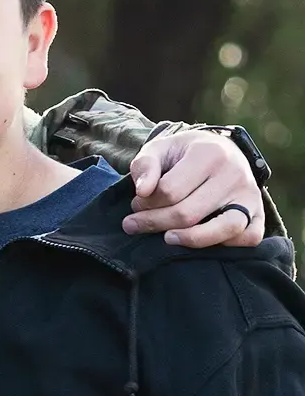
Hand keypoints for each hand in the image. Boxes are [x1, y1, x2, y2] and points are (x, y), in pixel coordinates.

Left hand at [122, 130, 261, 248]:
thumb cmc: (182, 155)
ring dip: (189, 240)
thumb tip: (142, 191)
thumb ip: (145, 166)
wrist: (217, 150)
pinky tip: (201, 240)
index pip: (169, 192)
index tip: (137, 203)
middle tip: (136, 222)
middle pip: (188, 214)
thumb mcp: (159, 150)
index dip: (145, 203)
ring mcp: (250, 194)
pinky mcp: (259, 211)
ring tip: (167, 238)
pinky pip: (249, 237)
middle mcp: (234, 173)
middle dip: (154, 223)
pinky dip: (226, 245)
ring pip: (223, 228)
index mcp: (209, 153)